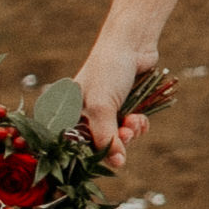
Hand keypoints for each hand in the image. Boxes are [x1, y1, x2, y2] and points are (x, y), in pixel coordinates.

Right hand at [72, 39, 160, 166]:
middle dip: (117, 142)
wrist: (132, 44)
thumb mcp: (102, 106)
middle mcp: (84, 115)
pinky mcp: (124, 108)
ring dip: (130, 133)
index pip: (75, 146)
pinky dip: (138, 126)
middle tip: (126, 132)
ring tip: (135, 120)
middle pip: (100, 145)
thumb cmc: (108, 71)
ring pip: (119, 138)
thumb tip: (117, 163)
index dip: (92, 154)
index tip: (108, 156)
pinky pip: (131, 129)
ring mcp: (105, 112)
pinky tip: (141, 117)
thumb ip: (106, 137)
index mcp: (68, 113)